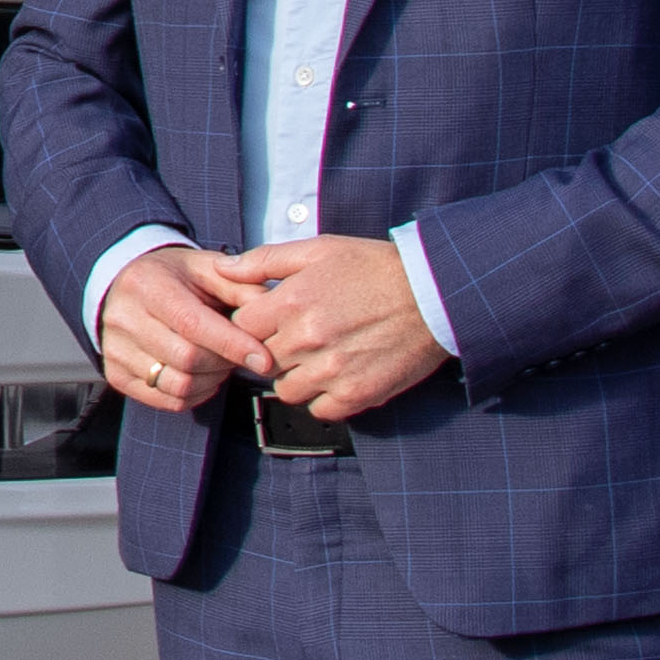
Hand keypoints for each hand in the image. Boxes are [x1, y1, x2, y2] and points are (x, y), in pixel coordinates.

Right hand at [91, 246, 261, 416]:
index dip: (232, 344)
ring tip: (220, 364)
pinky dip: (195, 395)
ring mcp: (115, 349)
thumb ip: (240, 286)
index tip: (263, 358)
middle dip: (225, 363)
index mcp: (147, 284)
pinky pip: (166, 401)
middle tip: (241, 354)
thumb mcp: (206, 268)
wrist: (124, 285)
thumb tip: (268, 310)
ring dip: (212, 381)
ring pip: (178, 385)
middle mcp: (123, 317)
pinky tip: (202, 376)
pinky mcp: (115, 374)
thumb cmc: (173, 278)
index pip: (192, 323)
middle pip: (187, 359)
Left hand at [217, 235, 448, 421]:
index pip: (242, 326)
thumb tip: (226, 267)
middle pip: (261, 360)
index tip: (270, 320)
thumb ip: (267, 260)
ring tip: (317, 357)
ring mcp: (331, 370)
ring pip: (286, 389)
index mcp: (292, 302)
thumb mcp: (319, 249)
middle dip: (273, 350)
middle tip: (296, 338)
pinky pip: (319, 410)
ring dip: (296, 376)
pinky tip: (337, 376)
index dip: (253, 323)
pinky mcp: (356, 394)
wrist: (433, 293)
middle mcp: (306, 339)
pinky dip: (324, 397)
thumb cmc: (375, 267)